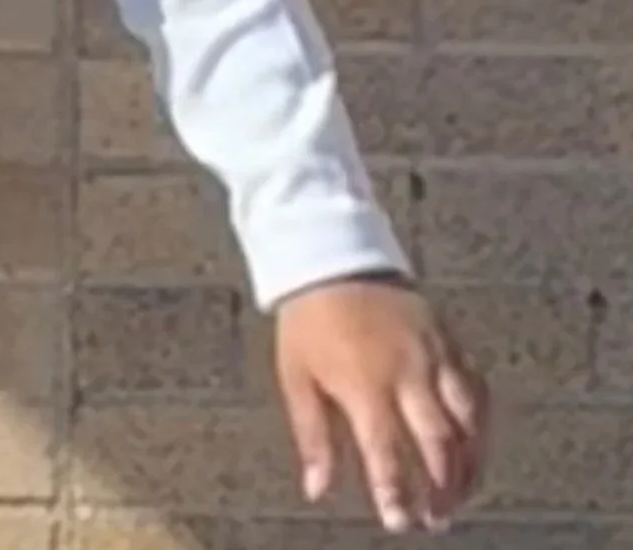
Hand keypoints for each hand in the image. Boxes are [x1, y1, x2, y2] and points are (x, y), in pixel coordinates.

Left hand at [275, 279, 487, 533]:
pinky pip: (478, 392)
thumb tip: (317, 489)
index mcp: (364, 382)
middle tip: (436, 518)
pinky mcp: (450, 341)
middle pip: (439, 444)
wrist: (331, 256)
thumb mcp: (296, 374)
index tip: (400, 522)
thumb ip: (312, 435)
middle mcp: (407, 372)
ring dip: (469, 467)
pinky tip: (474, 449)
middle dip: (442, 490)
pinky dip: (481, 427)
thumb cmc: (309, 318)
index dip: (397, 493)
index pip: (386, 452)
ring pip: (469, 424)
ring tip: (459, 495)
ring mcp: (435, 356)